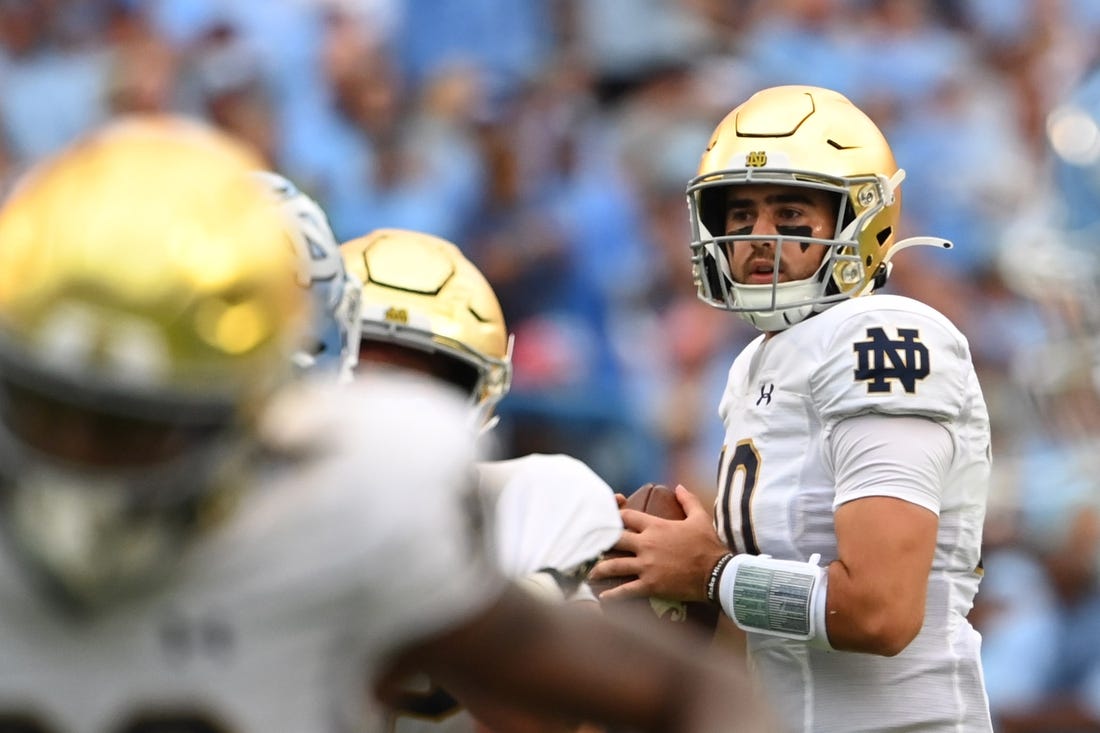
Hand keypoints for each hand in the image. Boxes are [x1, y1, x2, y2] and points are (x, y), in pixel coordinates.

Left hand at [588, 485, 729, 602]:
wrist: (718, 574)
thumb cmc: (709, 545)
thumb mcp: (700, 518)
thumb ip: (687, 500)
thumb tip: (679, 486)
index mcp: (656, 526)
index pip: (626, 517)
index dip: (616, 517)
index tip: (609, 521)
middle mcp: (647, 544)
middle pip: (615, 539)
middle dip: (602, 542)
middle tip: (592, 546)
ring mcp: (646, 566)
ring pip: (614, 565)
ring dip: (600, 569)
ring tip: (590, 573)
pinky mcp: (650, 585)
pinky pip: (626, 590)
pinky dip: (613, 595)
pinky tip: (603, 597)